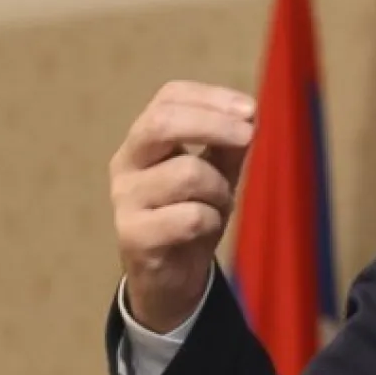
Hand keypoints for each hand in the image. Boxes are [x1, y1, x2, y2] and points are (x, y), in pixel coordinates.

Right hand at [109, 80, 255, 333]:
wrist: (169, 277)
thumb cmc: (193, 214)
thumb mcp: (216, 172)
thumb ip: (229, 145)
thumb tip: (249, 117)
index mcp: (145, 140)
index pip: (169, 97)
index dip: (211, 97)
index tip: (250, 109)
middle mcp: (127, 163)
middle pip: (163, 123)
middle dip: (214, 125)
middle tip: (249, 136)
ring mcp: (125, 199)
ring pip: (187, 173)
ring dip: (219, 189)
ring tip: (219, 204)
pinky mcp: (133, 236)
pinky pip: (190, 217)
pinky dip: (211, 221)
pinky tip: (206, 229)